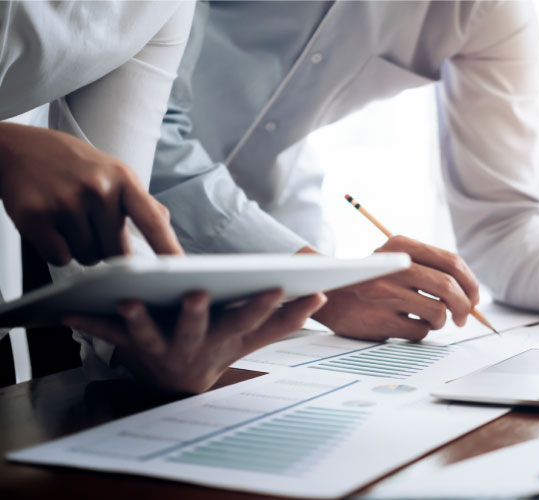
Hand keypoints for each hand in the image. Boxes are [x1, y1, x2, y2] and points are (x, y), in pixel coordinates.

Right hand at [0, 122, 182, 265]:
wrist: (18, 148)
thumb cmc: (72, 164)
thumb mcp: (114, 171)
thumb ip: (140, 199)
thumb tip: (164, 223)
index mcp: (123, 178)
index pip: (153, 221)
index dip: (168, 248)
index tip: (181, 269)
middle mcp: (98, 189)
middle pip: (119, 253)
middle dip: (109, 249)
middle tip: (92, 225)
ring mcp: (66, 202)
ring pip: (89, 258)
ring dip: (82, 249)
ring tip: (70, 220)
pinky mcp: (36, 217)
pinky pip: (60, 258)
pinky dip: (57, 250)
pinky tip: (51, 226)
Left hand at [62, 290, 326, 393]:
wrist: (176, 381)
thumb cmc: (217, 347)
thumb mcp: (251, 337)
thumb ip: (284, 319)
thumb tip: (321, 296)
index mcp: (225, 339)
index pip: (249, 321)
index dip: (264, 306)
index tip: (278, 287)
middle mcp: (193, 346)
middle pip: (196, 329)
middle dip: (196, 313)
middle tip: (196, 294)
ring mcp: (159, 347)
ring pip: (148, 334)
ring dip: (137, 319)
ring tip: (128, 300)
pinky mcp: (128, 344)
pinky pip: (105, 332)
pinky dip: (86, 321)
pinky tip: (65, 311)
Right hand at [303, 235, 479, 340]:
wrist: (330, 295)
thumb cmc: (374, 280)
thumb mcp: (396, 258)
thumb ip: (431, 268)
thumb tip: (472, 294)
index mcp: (402, 245)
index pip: (452, 262)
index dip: (471, 283)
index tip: (474, 297)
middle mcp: (394, 266)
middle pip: (449, 288)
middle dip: (465, 307)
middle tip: (464, 317)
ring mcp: (385, 294)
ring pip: (438, 313)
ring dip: (441, 321)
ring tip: (427, 319)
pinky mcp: (380, 320)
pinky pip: (420, 331)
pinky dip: (421, 331)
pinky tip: (406, 324)